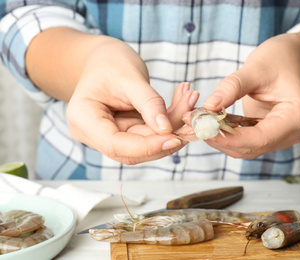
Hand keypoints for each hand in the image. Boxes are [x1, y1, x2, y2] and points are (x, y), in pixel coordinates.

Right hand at [66, 37, 198, 163]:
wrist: (103, 58)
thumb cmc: (109, 62)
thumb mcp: (129, 77)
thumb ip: (148, 104)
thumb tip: (167, 130)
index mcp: (83, 120)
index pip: (115, 145)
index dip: (146, 146)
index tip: (174, 139)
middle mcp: (94, 134)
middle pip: (134, 148)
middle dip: (166, 136)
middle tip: (193, 119)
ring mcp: (111, 135)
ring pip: (147, 142)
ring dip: (173, 126)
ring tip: (190, 101)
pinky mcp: (127, 132)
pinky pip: (151, 132)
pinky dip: (170, 120)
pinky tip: (184, 102)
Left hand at [197, 29, 299, 158]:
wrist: (290, 59)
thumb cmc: (278, 59)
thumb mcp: (255, 68)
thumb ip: (232, 87)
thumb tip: (209, 106)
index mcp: (297, 117)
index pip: (260, 138)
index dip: (229, 138)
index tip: (203, 130)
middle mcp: (292, 133)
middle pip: (251, 147)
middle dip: (219, 139)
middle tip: (190, 126)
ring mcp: (281, 136)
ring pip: (245, 148)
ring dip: (219, 138)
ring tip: (194, 124)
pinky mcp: (269, 134)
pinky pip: (244, 140)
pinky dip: (225, 134)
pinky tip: (207, 123)